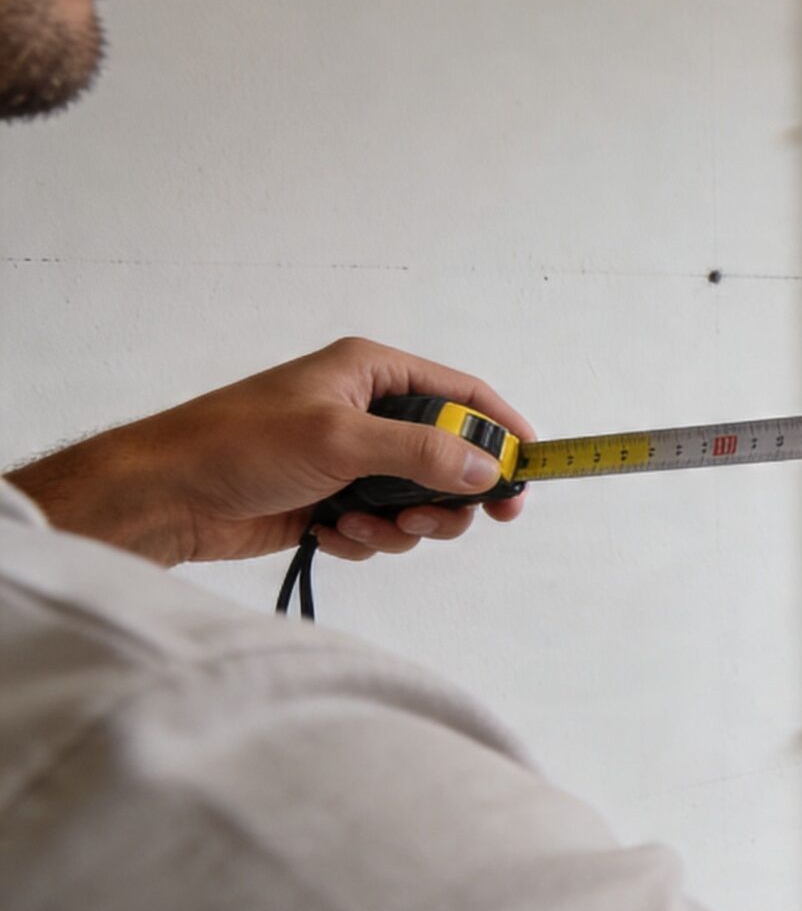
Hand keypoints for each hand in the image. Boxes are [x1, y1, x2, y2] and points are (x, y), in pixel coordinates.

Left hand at [6, 337, 533, 566]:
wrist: (163, 497)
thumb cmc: (238, 445)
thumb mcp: (341, 440)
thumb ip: (423, 452)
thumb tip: (490, 470)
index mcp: (373, 372)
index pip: (463, 393)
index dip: (501, 431)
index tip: (528, 472)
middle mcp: (367, 411)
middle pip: (449, 456)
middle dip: (448, 495)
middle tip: (450, 520)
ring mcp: (350, 460)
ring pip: (419, 499)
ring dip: (401, 524)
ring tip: (359, 527)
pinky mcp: (332, 502)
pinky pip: (382, 527)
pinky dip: (365, 539)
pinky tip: (328, 533)